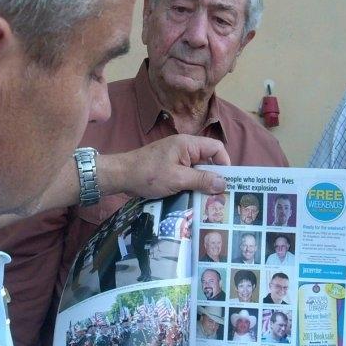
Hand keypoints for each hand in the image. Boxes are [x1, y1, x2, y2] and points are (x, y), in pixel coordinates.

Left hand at [101, 134, 229, 198]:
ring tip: (209, 200)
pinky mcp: (170, 168)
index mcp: (188, 144)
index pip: (216, 148)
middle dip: (214, 177)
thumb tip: (224, 184)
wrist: (120, 176)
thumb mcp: (177, 179)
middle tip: (221, 196)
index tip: (226, 182)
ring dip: (202, 183)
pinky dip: (192, 185)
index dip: (224, 163)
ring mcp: (176, 158)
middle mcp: (184, 148)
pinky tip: (193, 198)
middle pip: (208, 160)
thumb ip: (201, 180)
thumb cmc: (147, 174)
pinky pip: (187, 175)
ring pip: (198, 170)